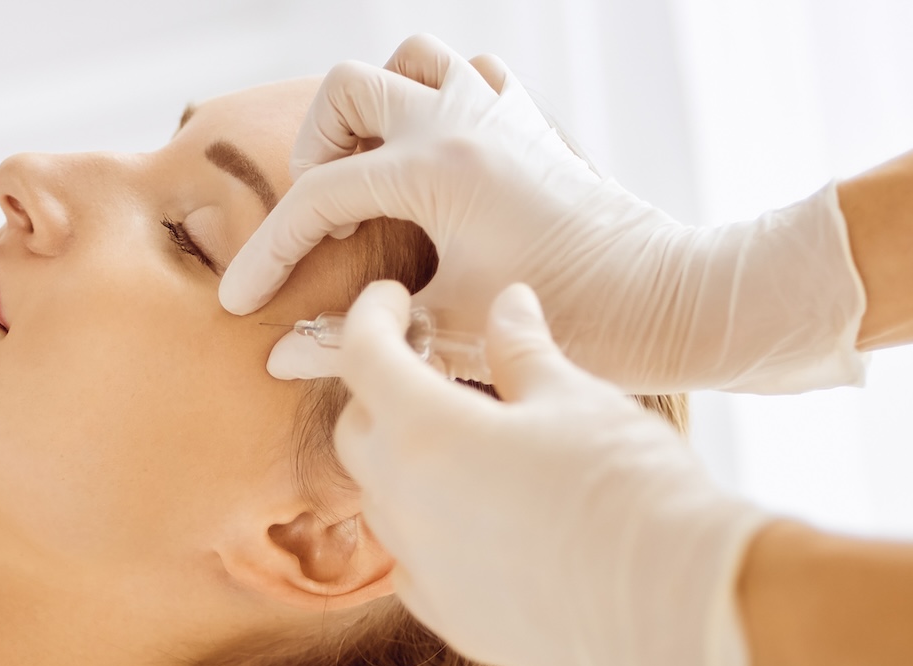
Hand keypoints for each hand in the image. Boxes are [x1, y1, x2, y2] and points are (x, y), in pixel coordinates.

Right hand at [231, 34, 866, 394]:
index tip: (240, 302)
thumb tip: (277, 358)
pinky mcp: (531, 128)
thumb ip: (355, 342)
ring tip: (371, 175)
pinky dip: (437, 101)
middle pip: (348, 89)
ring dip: (375, 109)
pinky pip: (470, 76)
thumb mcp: (448, 338)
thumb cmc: (572, 320)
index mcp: (437, 168)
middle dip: (314, 149)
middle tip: (325, 215)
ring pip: (411, 60)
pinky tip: (433, 162)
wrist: (673, 303)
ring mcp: (501, 115)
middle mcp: (464, 122)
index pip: (318, 197)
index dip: (267, 252)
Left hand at [334, 280, 771, 665]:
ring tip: (465, 445)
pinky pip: (413, 563)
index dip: (371, 316)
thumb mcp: (575, 398)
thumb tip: (507, 307)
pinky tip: (478, 520)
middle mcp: (403, 505)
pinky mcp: (449, 618)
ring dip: (405, 465)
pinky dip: (429, 531)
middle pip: (356, 432)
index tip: (391, 299)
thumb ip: (523, 352)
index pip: (364, 358)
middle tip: (427, 370)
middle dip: (380, 393)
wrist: (679, 603)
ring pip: (382, 502)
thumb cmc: (629, 485)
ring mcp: (421, 569)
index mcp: (425, 433)